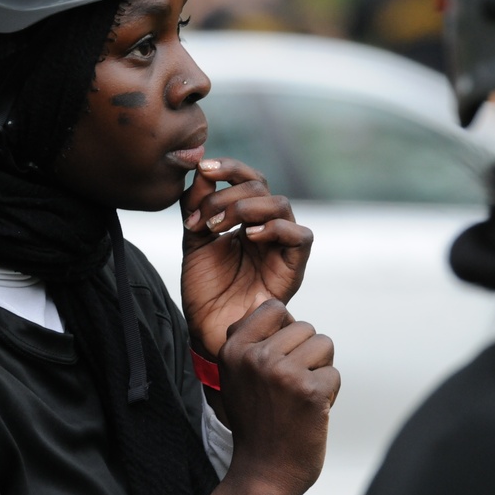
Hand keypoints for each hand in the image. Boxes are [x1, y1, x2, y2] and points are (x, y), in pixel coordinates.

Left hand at [180, 158, 311, 355]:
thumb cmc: (204, 287)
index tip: (203, 167)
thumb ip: (198, 205)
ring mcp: (281, 245)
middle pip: (261, 186)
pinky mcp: (293, 265)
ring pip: (280, 204)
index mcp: (244, 218)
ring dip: (244, 209)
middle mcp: (266, 227)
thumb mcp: (194, 238)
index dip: (228, 167)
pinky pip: (299, 235)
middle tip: (204, 219)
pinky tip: (247, 237)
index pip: (246, 178)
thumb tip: (201, 169)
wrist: (209, 327)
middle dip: (227, 195)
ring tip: (218, 228)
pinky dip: (273, 228)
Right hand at [219, 298, 339, 494]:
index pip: (274, 308)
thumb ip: (250, 342)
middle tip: (289, 385)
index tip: (279, 354)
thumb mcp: (235, 375)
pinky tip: (309, 411)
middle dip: (306, 353)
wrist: (264, 471)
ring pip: (324, 345)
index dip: (286, 328)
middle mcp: (255, 356)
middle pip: (305, 327)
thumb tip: (282, 313)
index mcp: (233, 349)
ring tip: (299, 395)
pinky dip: (329, 393)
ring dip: (319, 370)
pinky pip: (334, 374)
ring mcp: (282, 372)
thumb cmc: (256, 420)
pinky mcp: (309, 391)